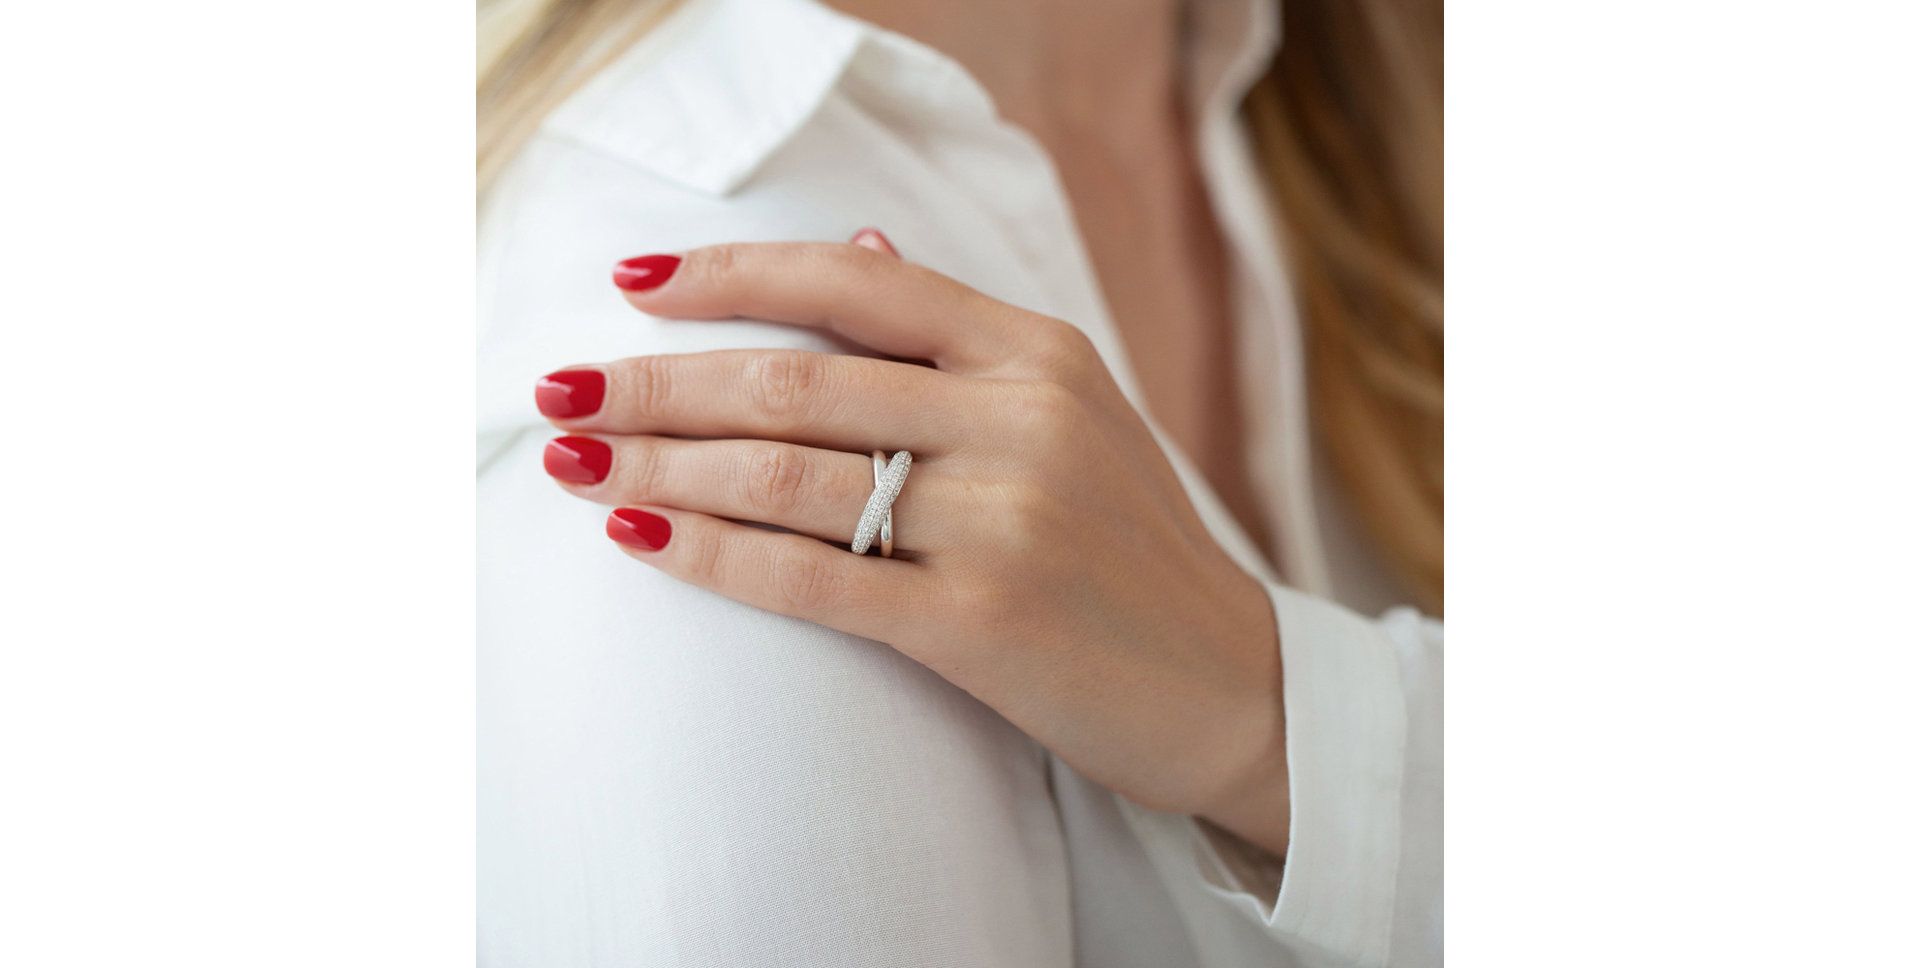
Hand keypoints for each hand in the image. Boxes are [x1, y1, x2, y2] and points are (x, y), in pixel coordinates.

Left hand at [534, 235, 1288, 853]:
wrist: (1231, 685)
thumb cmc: (1132, 549)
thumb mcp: (1077, 412)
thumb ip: (963, 336)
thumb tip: (859, 250)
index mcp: (1039, 352)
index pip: (854, 283)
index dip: (730, 274)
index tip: (631, 282)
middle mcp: (1021, 418)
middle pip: (796, 377)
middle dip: (658, 380)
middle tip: (558, 388)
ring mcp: (1004, 519)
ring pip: (788, 473)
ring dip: (660, 464)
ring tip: (571, 461)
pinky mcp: (981, 621)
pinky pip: (812, 579)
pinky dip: (711, 553)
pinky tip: (638, 534)